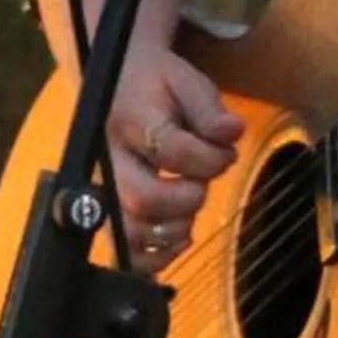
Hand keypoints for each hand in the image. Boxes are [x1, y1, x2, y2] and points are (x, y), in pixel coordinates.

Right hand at [106, 42, 243, 274]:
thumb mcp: (185, 80)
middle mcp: (111, 160)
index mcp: (131, 121)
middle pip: (142, 198)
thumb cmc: (156, 85)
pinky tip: (176, 239)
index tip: (225, 153)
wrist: (116, 86)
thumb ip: (209, 107)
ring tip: (189, 211)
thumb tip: (232, 133)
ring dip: (172, 230)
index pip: (168, 149)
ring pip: (130, 230)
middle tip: (200, 185)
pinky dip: (152, 258)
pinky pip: (121, 251)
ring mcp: (105, 190)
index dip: (207, 158)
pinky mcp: (107, 212)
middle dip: (185, 199)